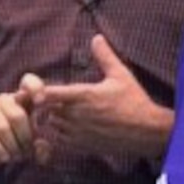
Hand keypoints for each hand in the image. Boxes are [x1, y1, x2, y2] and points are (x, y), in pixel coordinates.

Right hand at [0, 73, 44, 163]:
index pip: (29, 82)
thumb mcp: (30, 140)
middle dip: (24, 138)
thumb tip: (41, 148)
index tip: (41, 102)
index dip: (35, 88)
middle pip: (18, 116)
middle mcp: (6, 99)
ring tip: (17, 158)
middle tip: (27, 153)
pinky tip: (4, 159)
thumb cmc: (12, 137)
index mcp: (23, 98)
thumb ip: (41, 147)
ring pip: (3, 128)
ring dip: (12, 146)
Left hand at [36, 35, 171, 158]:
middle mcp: (77, 114)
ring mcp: (78, 132)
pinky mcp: (81, 145)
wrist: (146, 131)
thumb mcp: (121, 75)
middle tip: (56, 99)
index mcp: (83, 95)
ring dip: (55, 117)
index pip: (49, 93)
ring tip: (65, 111)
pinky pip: (59, 140)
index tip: (38, 89)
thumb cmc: (133, 101)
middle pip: (48, 108)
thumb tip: (96, 38)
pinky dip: (59, 133)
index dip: (39, 91)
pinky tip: (71, 126)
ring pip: (52, 124)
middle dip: (49, 103)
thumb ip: (105, 56)